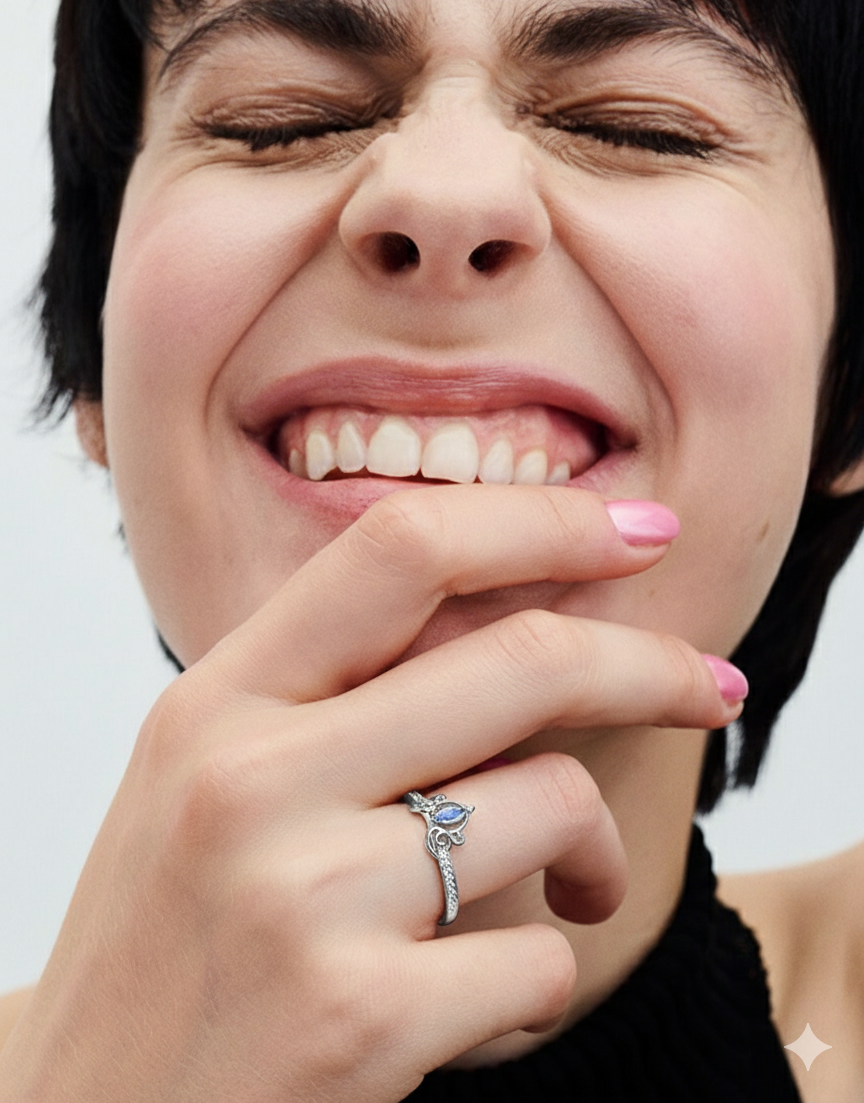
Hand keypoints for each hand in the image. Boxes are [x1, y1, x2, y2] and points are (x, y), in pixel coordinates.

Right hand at [0, 488, 739, 1101]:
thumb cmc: (170, 948)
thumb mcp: (210, 785)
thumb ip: (333, 698)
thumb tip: (518, 627)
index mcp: (214, 701)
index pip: (400, 549)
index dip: (543, 520)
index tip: (639, 528)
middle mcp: (250, 778)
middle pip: (521, 660)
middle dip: (650, 665)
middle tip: (713, 688)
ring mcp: (303, 898)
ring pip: (552, 806)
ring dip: (592, 858)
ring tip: (565, 899)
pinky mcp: (360, 1020)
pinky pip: (542, 959)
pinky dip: (543, 979)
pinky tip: (481, 1005)